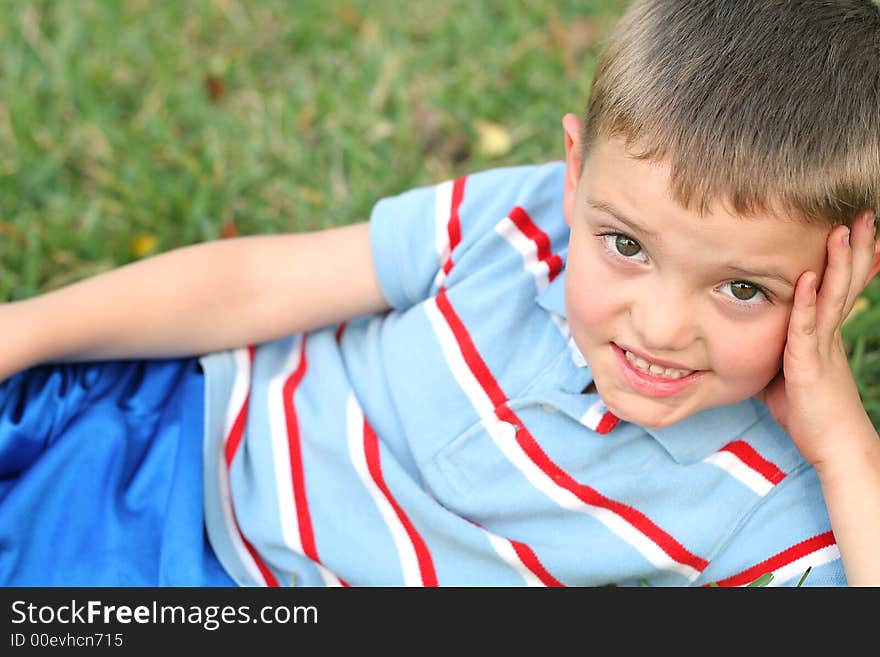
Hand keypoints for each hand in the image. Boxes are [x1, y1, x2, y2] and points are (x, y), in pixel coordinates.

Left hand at [757, 210, 878, 469]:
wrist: (834, 447)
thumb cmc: (810, 413)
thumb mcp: (788, 374)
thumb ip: (777, 351)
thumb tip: (756, 342)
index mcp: (824, 334)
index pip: (838, 286)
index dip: (847, 257)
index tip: (852, 225)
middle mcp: (829, 334)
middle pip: (844, 281)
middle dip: (852, 247)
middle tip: (863, 212)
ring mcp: (822, 347)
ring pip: (833, 296)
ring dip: (837, 262)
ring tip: (842, 228)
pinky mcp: (810, 365)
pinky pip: (808, 328)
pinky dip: (809, 301)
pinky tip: (810, 277)